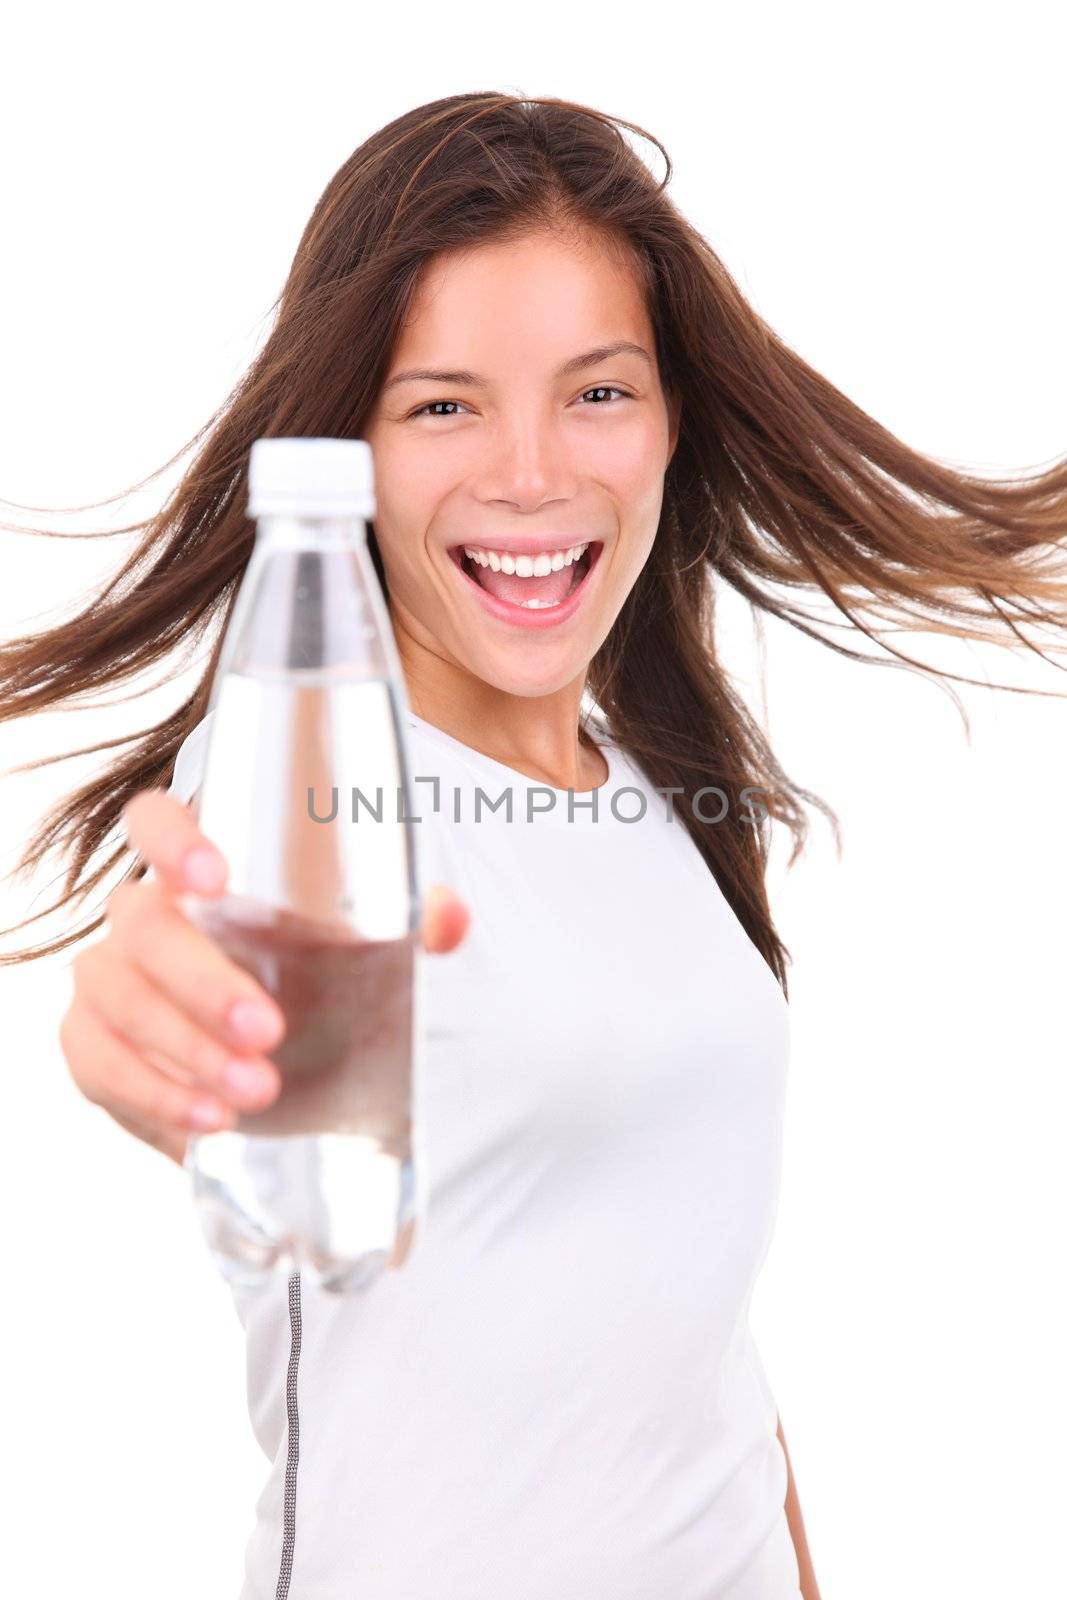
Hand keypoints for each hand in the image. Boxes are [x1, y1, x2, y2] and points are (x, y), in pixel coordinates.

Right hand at [59, 788, 470, 1163]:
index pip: (154, 821)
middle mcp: (141, 916)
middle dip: (202, 982)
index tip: (213, 878)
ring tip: (254, 1093)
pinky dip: (153, 1093)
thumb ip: (411, 927)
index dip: (172, 839)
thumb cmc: (319, 988)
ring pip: (117, 998)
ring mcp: (106, 979)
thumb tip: (450, 918)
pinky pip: (97, 1063)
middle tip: (267, 1030)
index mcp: (198, 872)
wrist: (289, 1073)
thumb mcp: (371, 957)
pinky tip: (208, 1121)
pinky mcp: (91, 1046)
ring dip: (184, 1049)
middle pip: (142, 927)